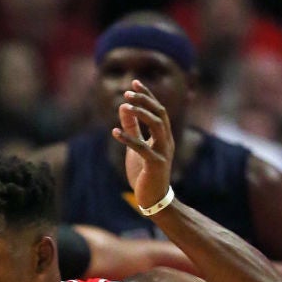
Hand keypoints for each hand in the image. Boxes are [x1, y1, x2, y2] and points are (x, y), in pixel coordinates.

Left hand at [112, 80, 176, 213]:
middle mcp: (166, 141)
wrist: (153, 199)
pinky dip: (129, 139)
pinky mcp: (156, 165)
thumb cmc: (145, 172)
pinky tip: (114, 132)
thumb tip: (124, 106)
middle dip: (145, 100)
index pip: (158, 109)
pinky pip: (143, 148)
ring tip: (125, 105)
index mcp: (163, 135)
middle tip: (127, 92)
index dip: (147, 95)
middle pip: (160, 113)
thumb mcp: (136, 147)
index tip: (135, 82)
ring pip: (158, 126)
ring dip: (141, 114)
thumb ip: (132, 128)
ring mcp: (163, 152)